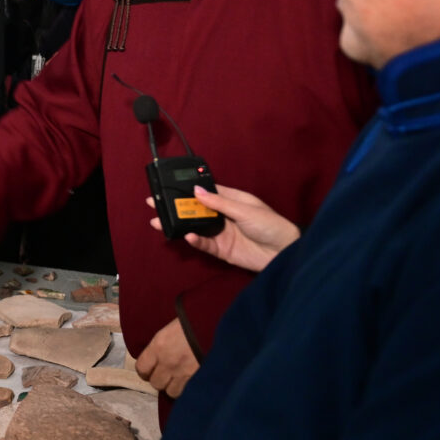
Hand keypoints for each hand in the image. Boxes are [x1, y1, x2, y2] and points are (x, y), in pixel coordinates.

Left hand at [135, 317, 198, 397]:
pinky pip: (188, 392)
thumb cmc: (192, 321)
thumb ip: (159, 345)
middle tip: (166, 374)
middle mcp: (168, 362)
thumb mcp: (169, 329)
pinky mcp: (199, 379)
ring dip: (174, 386)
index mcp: (158, 347)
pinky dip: (188, 389)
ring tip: (179, 379)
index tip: (149, 370)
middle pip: (156, 383)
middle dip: (160, 379)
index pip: (141, 368)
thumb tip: (154, 357)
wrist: (216, 324)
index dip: (145, 371)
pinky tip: (190, 381)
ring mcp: (184, 373)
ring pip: (171, 392)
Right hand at [148, 184, 299, 272]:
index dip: (188, 189)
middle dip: (176, 207)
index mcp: (231, 200)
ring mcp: (221, 233)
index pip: (205, 192)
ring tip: (158, 221)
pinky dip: (194, 240)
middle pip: (195, 210)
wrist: (286, 253)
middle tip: (154, 203)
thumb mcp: (245, 209)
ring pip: (194, 227)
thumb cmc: (271, 225)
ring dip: (178, 224)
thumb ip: (219, 203)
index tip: (169, 186)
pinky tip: (187, 236)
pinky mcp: (222, 250)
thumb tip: (196, 190)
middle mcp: (223, 215)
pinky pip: (204, 244)